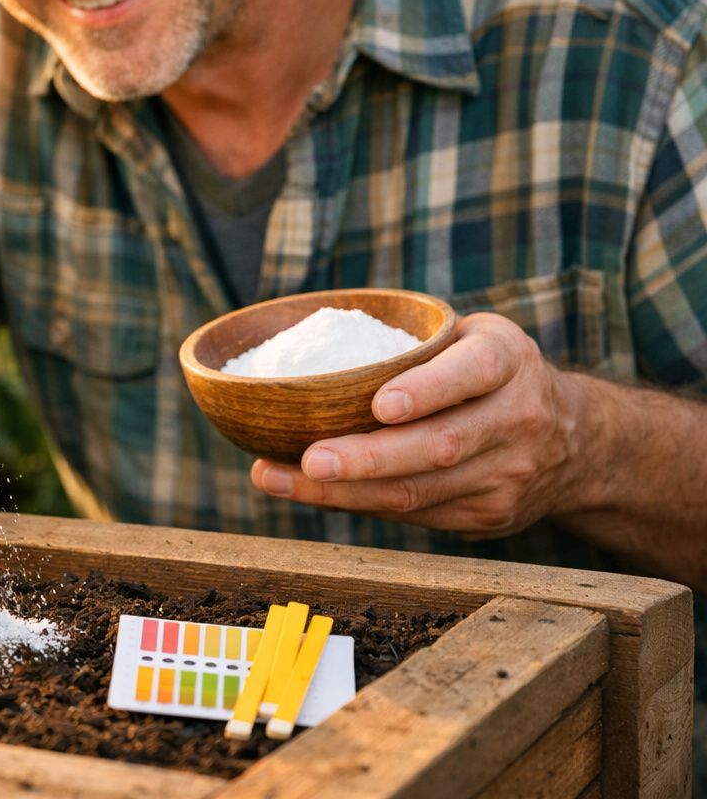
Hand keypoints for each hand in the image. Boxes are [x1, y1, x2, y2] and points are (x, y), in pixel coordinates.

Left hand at [250, 312, 589, 537]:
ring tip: (278, 478)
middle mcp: (517, 419)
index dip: (427, 390)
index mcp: (508, 362)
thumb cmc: (494, 376)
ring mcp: (508, 476)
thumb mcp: (475, 339)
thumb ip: (418, 346)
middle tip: (309, 459)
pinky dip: (357, 505)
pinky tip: (310, 492)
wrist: (577, 441)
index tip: (381, 405)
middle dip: (366, 458)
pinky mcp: (490, 516)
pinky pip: (416, 515)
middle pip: (438, 446)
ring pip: (418, 491)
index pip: (473, 372)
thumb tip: (310, 359)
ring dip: (342, 491)